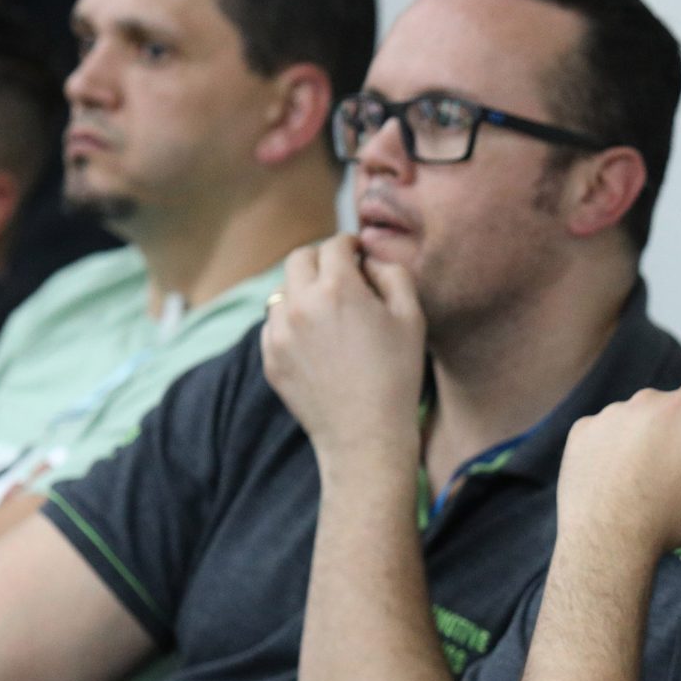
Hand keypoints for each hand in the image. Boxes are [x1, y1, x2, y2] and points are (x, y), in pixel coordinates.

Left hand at [261, 236, 426, 467]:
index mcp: (336, 288)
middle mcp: (300, 304)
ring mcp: (279, 332)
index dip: (349, 245)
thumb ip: (392, 274)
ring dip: (302, 292)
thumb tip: (369, 262)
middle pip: (299, 259)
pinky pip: (274, 325)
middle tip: (339, 274)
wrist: (366, 436)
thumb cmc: (396, 376)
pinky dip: (291, 323)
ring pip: (282, 292)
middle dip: (319, 260)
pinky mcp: (270, 358)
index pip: (334, 245)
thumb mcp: (411, 318)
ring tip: (326, 312)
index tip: (356, 252)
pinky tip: (315, 342)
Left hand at [553, 379, 680, 559]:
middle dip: (677, 435)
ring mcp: (608, 414)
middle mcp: (645, 398)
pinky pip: (603, 435)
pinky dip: (611, 454)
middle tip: (677, 479)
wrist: (609, 542)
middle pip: (671, 410)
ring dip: (643, 443)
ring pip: (636, 422)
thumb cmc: (675, 512)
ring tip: (645, 486)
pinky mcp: (580, 433)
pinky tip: (617, 484)